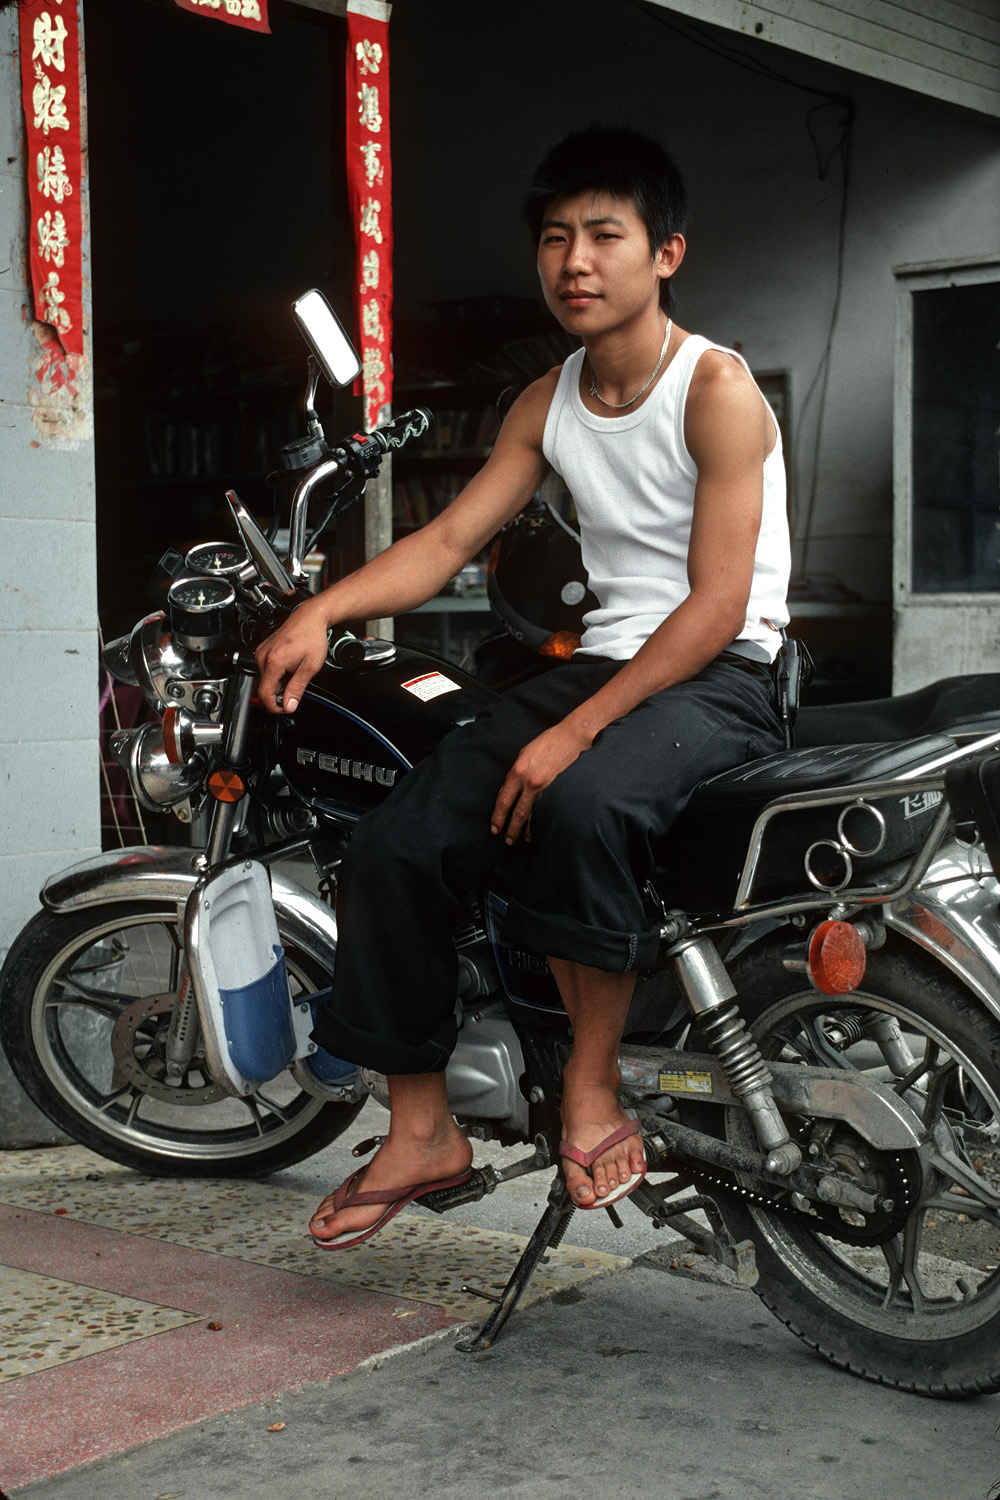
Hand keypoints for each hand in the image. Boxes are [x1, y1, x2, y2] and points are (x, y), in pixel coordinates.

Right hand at [255, 599, 329, 713]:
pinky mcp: (263, 650)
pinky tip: (289, 667)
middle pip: (265, 688)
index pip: (265, 694)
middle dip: (280, 693)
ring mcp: (262, 652)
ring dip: (279, 683)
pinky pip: (266, 669)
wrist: (310, 617)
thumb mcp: (310, 667)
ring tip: (295, 672)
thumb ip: (297, 689)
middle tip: (297, 688)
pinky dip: (277, 674)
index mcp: (274, 662)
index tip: (287, 708)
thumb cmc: (312, 637)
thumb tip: (289, 705)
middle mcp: (263, 656)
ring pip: (266, 679)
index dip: (276, 707)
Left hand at [490, 720, 591, 844]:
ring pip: (534, 817)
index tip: (494, 827)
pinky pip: (548, 811)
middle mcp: (530, 782)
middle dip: (511, 830)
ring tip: (524, 839)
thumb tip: (506, 790)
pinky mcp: (561, 791)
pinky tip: (541, 828)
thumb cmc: (549, 742)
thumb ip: (514, 773)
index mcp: (518, 772)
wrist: (574, 737)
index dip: (497, 817)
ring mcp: (547, 788)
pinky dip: (543, 821)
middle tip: (507, 841)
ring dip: (527, 831)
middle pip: (517, 814)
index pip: (503, 801)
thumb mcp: (524, 754)